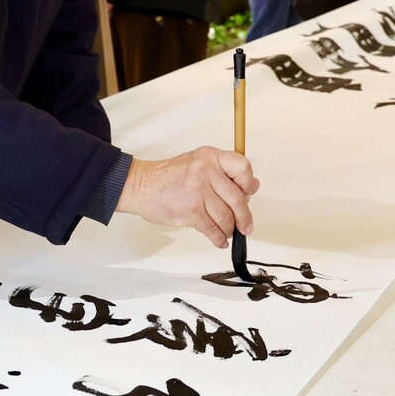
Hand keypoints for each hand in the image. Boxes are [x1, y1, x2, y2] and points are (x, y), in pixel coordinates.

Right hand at [118, 147, 259, 246]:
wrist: (141, 185)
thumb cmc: (168, 176)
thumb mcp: (199, 164)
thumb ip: (225, 174)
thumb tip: (253, 186)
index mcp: (210, 156)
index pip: (242, 167)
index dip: (248, 184)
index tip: (248, 195)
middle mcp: (206, 171)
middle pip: (237, 198)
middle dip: (244, 217)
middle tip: (246, 226)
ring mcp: (198, 191)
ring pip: (226, 216)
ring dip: (230, 229)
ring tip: (228, 232)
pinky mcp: (190, 211)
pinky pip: (212, 229)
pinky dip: (218, 238)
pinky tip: (219, 239)